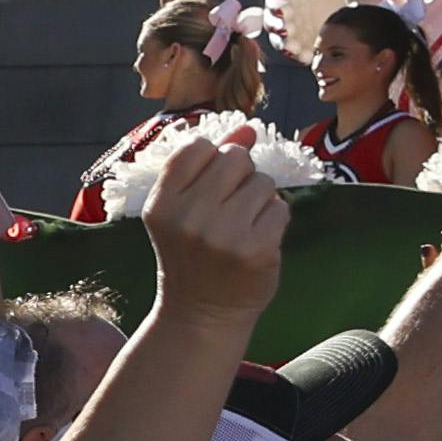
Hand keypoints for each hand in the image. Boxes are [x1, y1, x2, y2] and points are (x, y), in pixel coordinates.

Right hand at [136, 137, 301, 328]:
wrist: (202, 313)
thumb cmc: (194, 254)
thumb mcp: (184, 210)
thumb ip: (209, 164)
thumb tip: (247, 127)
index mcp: (161, 204)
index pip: (197, 147)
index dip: (212, 159)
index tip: (210, 185)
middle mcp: (189, 217)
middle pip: (236, 157)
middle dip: (240, 175)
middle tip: (228, 209)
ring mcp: (224, 235)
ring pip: (262, 181)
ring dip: (259, 198)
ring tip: (241, 226)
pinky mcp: (256, 249)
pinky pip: (280, 207)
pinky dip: (274, 219)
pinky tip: (256, 240)